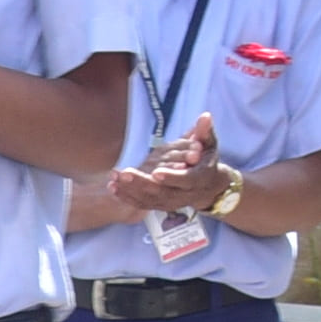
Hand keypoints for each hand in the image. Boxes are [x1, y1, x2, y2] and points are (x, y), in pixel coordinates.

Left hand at [106, 114, 228, 217]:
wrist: (206, 186)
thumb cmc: (206, 160)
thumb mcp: (208, 145)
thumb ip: (204, 132)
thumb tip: (206, 116)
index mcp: (197, 180)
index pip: (185, 180)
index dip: (171, 177)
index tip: (155, 172)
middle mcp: (184, 195)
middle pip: (162, 192)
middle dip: (142, 182)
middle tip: (125, 172)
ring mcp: (170, 202)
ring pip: (149, 199)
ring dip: (130, 190)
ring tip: (114, 178)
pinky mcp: (159, 205)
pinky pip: (141, 204)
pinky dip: (126, 197)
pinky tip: (112, 187)